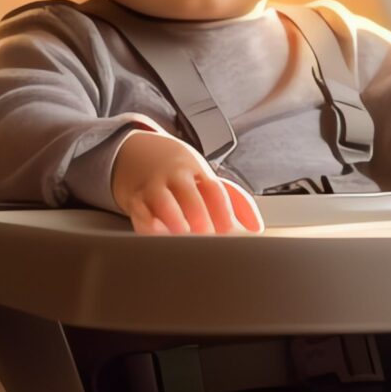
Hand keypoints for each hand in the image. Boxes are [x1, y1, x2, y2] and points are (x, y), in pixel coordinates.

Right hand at [111, 130, 264, 234]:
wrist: (135, 151)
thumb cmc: (178, 173)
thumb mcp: (204, 178)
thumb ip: (233, 201)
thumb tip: (256, 228)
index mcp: (198, 171)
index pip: (215, 190)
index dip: (224, 211)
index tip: (231, 232)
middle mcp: (175, 176)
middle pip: (190, 196)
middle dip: (200, 218)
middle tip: (209, 240)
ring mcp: (153, 186)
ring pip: (164, 202)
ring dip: (175, 220)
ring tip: (184, 237)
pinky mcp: (134, 199)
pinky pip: (139, 212)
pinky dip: (147, 225)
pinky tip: (157, 236)